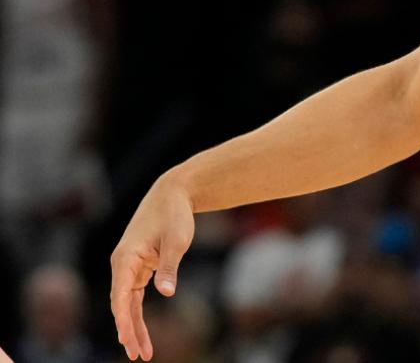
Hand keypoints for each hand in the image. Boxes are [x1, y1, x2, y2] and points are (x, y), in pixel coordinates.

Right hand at [110, 175, 195, 360]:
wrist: (172, 195)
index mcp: (125, 258)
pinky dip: (137, 313)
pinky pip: (135, 296)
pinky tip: (140, 332)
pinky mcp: (139, 267)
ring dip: (133, 326)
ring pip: (128, 303)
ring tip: (141, 351)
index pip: (120, 294)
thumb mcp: (176, 241)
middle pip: (121, 304)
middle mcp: (122, 264)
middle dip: (128, 330)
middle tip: (137, 355)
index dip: (123, 318)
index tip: (126, 338)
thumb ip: (169, 267)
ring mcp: (129, 267)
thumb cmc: (174, 215)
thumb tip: (166, 293)